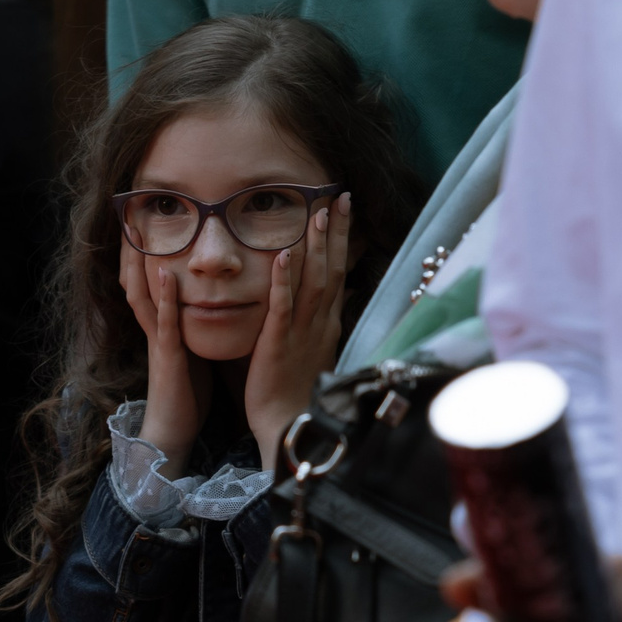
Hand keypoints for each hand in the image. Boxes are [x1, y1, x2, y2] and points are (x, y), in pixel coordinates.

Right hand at [120, 240, 211, 466]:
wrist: (176, 430)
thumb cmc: (187, 392)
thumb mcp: (190, 349)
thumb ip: (192, 325)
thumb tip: (206, 302)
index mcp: (162, 326)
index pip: (147, 282)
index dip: (142, 252)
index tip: (143, 221)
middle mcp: (154, 328)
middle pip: (135, 281)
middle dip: (131, 249)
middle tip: (128, 215)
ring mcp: (158, 341)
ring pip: (142, 295)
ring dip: (139, 264)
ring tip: (136, 232)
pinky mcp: (168, 357)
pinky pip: (164, 323)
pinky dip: (164, 298)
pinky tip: (165, 274)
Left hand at [246, 194, 352, 471]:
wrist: (289, 426)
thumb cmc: (296, 391)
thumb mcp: (313, 348)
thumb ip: (320, 319)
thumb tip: (333, 295)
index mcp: (327, 323)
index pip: (340, 272)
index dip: (342, 239)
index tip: (343, 208)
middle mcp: (321, 323)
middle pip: (333, 269)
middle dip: (335, 232)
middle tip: (338, 196)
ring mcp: (302, 332)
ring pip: (313, 282)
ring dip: (315, 246)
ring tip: (315, 213)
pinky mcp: (279, 344)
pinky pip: (282, 307)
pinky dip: (283, 280)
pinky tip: (280, 254)